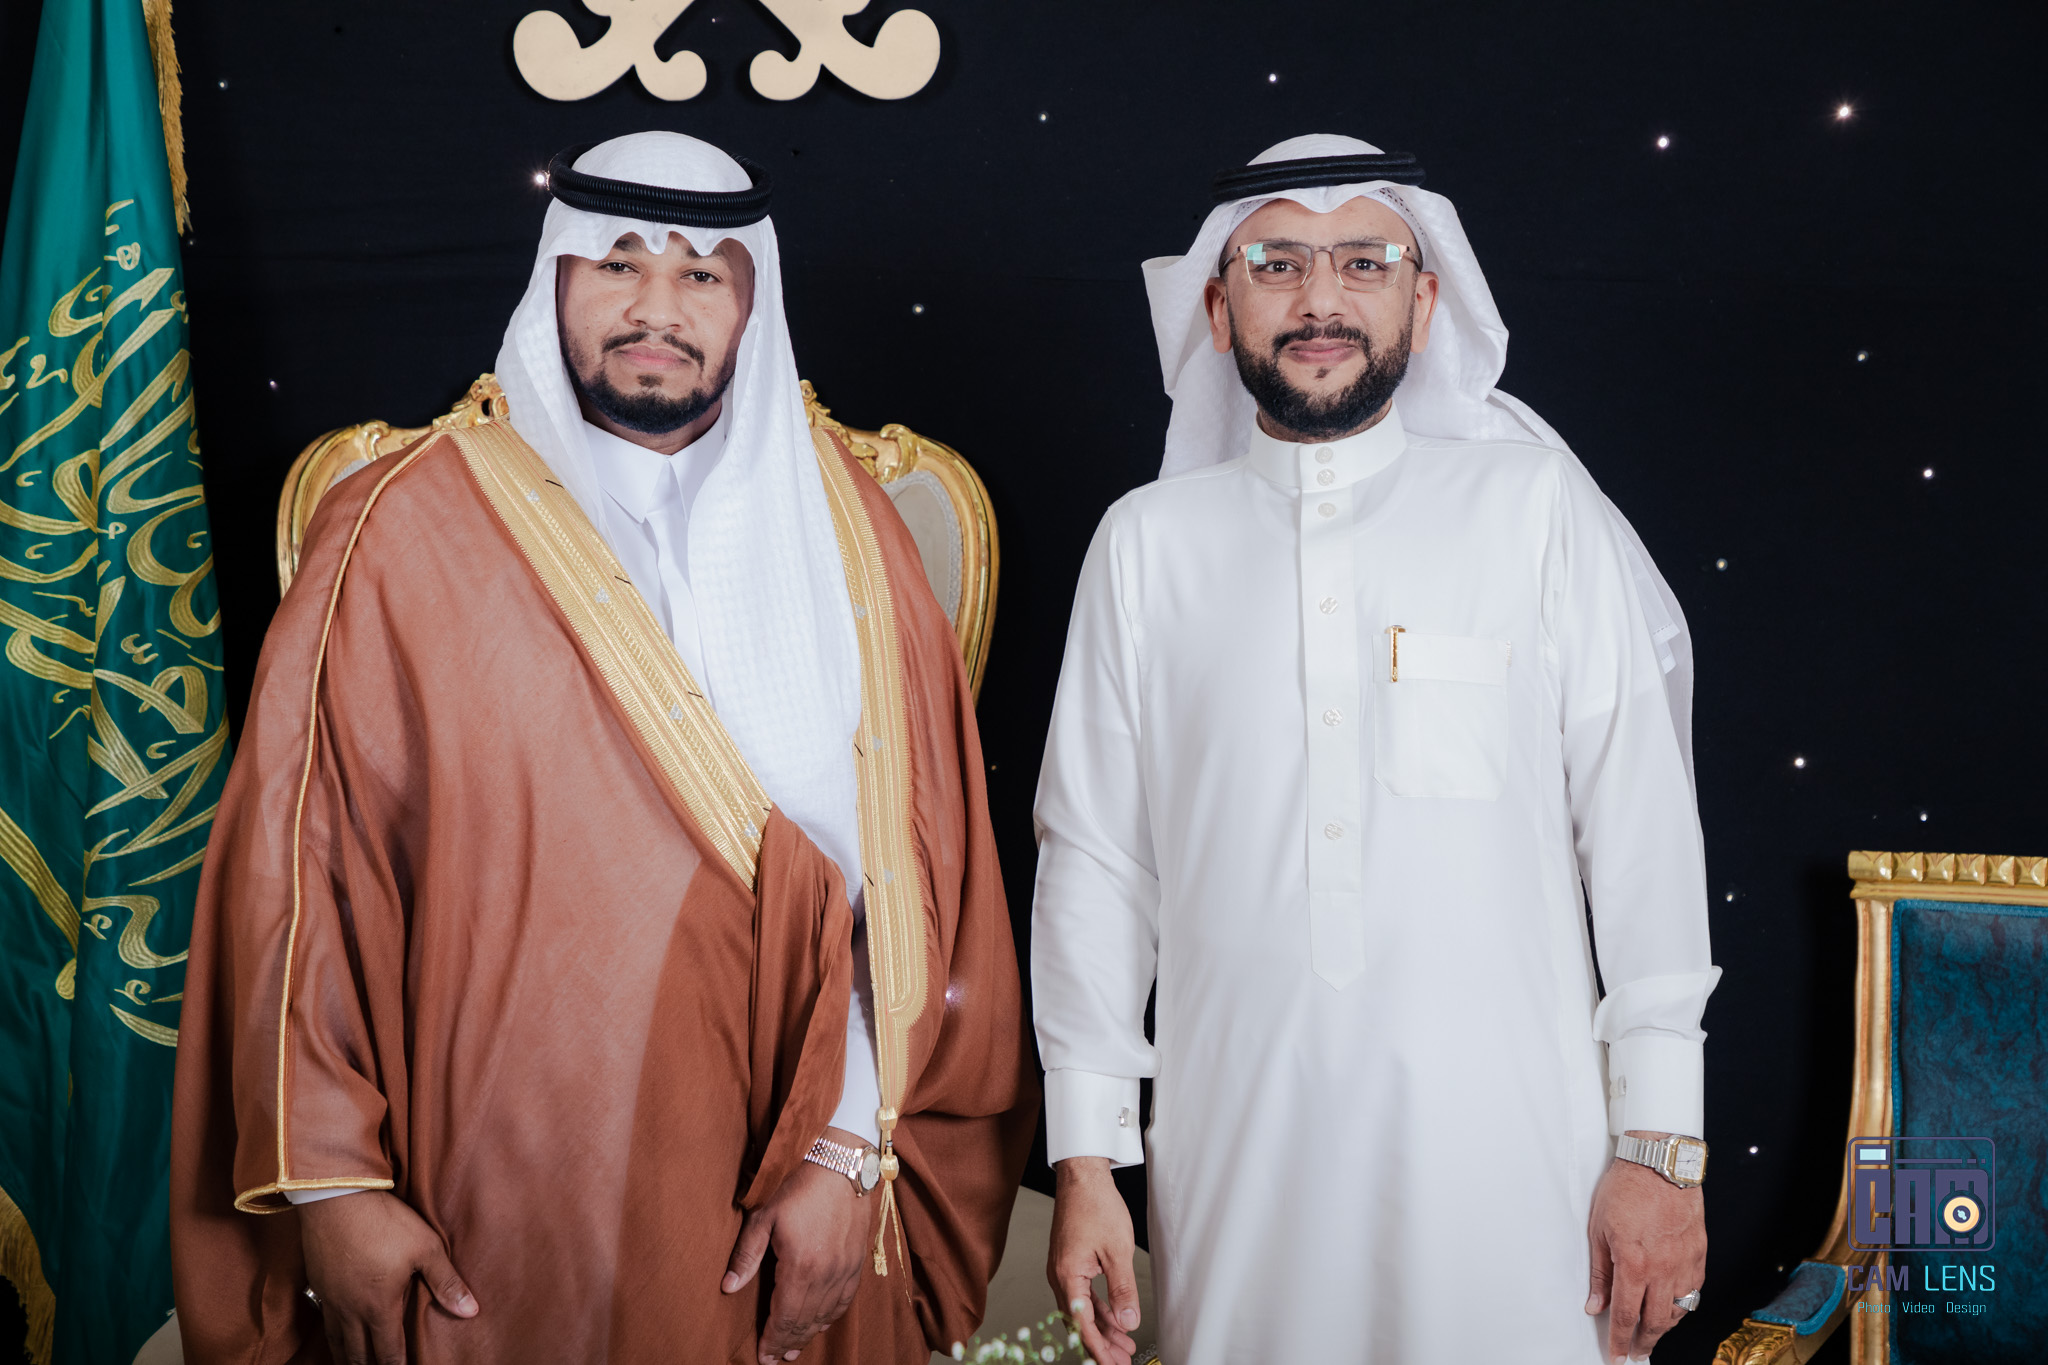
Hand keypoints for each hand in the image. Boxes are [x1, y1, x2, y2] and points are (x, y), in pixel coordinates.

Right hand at [298, 1190, 477, 1364]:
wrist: (336, 1197)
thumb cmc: (385, 1221)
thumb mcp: (426, 1248)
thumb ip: (447, 1282)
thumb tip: (472, 1311)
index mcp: (379, 1307)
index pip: (388, 1352)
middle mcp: (350, 1310)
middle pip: (357, 1354)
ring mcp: (330, 1298)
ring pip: (337, 1341)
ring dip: (348, 1357)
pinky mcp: (318, 1283)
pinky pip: (324, 1322)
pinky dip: (332, 1337)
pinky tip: (336, 1334)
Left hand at [722, 1127, 874, 1363]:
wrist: (842, 1168)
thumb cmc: (799, 1189)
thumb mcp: (765, 1217)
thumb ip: (747, 1255)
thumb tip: (728, 1287)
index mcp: (800, 1267)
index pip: (784, 1316)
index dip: (772, 1340)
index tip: (763, 1357)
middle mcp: (825, 1276)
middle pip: (804, 1322)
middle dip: (787, 1343)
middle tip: (775, 1359)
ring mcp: (844, 1271)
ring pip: (824, 1316)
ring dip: (808, 1335)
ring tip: (793, 1349)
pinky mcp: (856, 1264)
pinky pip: (844, 1301)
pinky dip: (830, 1317)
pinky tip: (820, 1324)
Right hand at [1048, 1158, 1139, 1364]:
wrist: (1082, 1176)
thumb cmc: (1094, 1204)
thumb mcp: (1117, 1251)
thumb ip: (1122, 1290)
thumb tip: (1128, 1321)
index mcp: (1067, 1275)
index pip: (1081, 1324)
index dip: (1097, 1349)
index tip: (1111, 1364)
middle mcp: (1060, 1275)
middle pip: (1079, 1321)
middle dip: (1101, 1344)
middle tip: (1121, 1361)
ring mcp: (1064, 1268)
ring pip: (1083, 1309)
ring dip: (1102, 1328)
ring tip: (1123, 1345)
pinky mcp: (1071, 1262)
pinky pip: (1084, 1295)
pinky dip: (1099, 1309)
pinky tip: (1114, 1319)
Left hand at [1585, 1133, 1706, 1362]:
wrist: (1661, 1164)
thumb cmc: (1626, 1189)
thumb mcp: (1598, 1229)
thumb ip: (1599, 1272)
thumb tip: (1594, 1305)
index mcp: (1633, 1264)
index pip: (1626, 1316)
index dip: (1620, 1340)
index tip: (1616, 1356)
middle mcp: (1663, 1270)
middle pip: (1655, 1322)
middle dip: (1644, 1343)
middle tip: (1635, 1353)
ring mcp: (1685, 1264)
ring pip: (1678, 1311)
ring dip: (1664, 1326)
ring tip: (1651, 1332)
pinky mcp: (1699, 1255)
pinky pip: (1694, 1292)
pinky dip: (1683, 1305)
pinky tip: (1673, 1305)